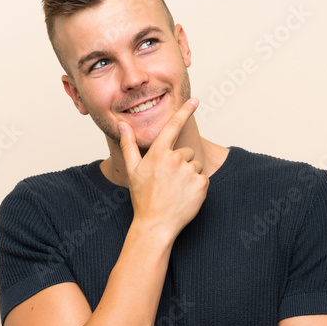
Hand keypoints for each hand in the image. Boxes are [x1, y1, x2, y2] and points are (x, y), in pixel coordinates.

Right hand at [118, 98, 208, 238]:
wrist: (156, 224)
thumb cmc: (143, 198)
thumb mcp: (133, 170)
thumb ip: (129, 145)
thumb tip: (122, 125)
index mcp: (159, 153)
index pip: (173, 126)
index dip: (185, 111)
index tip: (195, 101)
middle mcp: (175, 159)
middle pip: (187, 152)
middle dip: (181, 163)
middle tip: (169, 181)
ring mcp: (190, 172)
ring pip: (196, 165)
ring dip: (190, 175)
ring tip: (176, 190)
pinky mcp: (202, 184)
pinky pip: (204, 178)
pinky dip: (197, 186)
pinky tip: (185, 196)